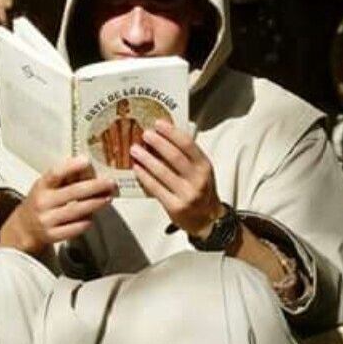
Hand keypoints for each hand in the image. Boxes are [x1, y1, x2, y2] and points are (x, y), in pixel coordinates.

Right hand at [0, 156, 115, 255]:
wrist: (25, 228)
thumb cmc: (42, 202)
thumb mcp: (47, 186)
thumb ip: (65, 178)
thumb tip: (90, 169)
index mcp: (41, 186)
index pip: (55, 174)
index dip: (71, 166)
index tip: (86, 161)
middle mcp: (43, 202)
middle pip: (73, 192)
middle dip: (95, 187)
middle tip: (110, 183)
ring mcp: (47, 220)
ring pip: (77, 210)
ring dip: (96, 203)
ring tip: (108, 197)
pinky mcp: (53, 235)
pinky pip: (76, 228)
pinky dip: (87, 220)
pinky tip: (94, 215)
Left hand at [129, 120, 223, 236]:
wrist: (208, 219)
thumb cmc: (201, 190)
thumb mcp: (201, 170)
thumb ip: (187, 156)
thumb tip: (163, 137)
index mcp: (204, 166)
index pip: (188, 144)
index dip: (171, 132)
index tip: (158, 124)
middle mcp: (198, 179)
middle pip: (174, 156)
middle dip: (157, 143)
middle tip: (144, 134)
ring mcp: (187, 194)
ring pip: (162, 172)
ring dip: (146, 159)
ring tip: (135, 150)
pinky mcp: (175, 207)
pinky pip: (156, 188)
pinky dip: (144, 176)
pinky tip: (137, 168)